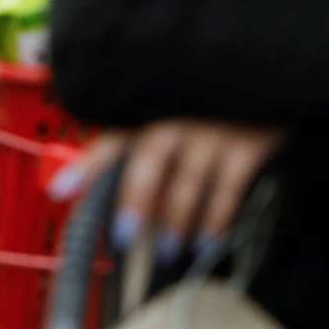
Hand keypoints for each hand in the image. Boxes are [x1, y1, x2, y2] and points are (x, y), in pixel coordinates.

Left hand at [50, 119, 282, 260]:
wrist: (270, 76)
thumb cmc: (212, 102)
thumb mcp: (175, 110)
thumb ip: (137, 141)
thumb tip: (86, 186)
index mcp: (156, 105)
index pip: (116, 135)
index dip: (87, 164)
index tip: (57, 192)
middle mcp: (180, 113)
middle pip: (150, 158)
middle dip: (135, 199)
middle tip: (124, 238)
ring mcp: (216, 127)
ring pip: (188, 181)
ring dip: (176, 221)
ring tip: (167, 251)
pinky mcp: (250, 143)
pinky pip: (228, 189)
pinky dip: (217, 220)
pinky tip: (208, 244)